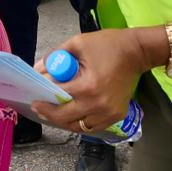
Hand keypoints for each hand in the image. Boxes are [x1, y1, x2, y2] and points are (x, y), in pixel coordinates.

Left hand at [30, 29, 152, 134]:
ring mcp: (109, 113)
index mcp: (87, 86)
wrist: (137, 52)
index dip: (44, 99)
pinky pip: (93, 126)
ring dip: (64, 122)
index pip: (58, 98)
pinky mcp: (116, 115)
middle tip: (39, 108)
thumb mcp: (78, 43)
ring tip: (53, 113)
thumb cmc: (108, 45)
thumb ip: (56, 55)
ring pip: (79, 127)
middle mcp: (98, 105)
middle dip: (49, 114)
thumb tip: (38, 69)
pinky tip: (72, 115)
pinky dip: (80, 123)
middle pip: (65, 118)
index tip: (34, 98)